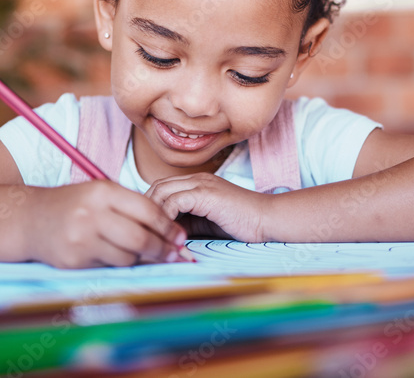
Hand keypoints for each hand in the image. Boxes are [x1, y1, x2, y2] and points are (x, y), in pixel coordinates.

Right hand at [25, 180, 189, 267]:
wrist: (30, 219)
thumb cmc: (74, 205)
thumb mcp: (101, 193)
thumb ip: (132, 206)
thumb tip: (170, 228)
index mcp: (103, 192)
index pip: (147, 210)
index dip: (168, 226)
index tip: (180, 236)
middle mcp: (91, 214)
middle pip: (140, 238)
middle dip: (162, 249)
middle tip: (174, 254)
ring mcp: (81, 239)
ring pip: (127, 257)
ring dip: (142, 258)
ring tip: (148, 254)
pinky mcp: (74, 261)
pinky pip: (110, 266)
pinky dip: (120, 263)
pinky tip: (122, 256)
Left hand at [145, 173, 268, 242]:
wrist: (268, 220)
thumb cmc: (242, 224)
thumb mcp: (207, 223)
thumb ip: (186, 223)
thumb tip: (164, 235)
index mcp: (197, 183)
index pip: (162, 187)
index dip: (151, 206)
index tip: (146, 226)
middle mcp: (197, 179)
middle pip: (157, 186)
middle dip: (146, 209)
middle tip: (144, 231)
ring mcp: (201, 184)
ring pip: (161, 191)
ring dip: (153, 214)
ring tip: (153, 235)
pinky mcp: (206, 193)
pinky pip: (173, 202)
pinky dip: (165, 218)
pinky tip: (168, 235)